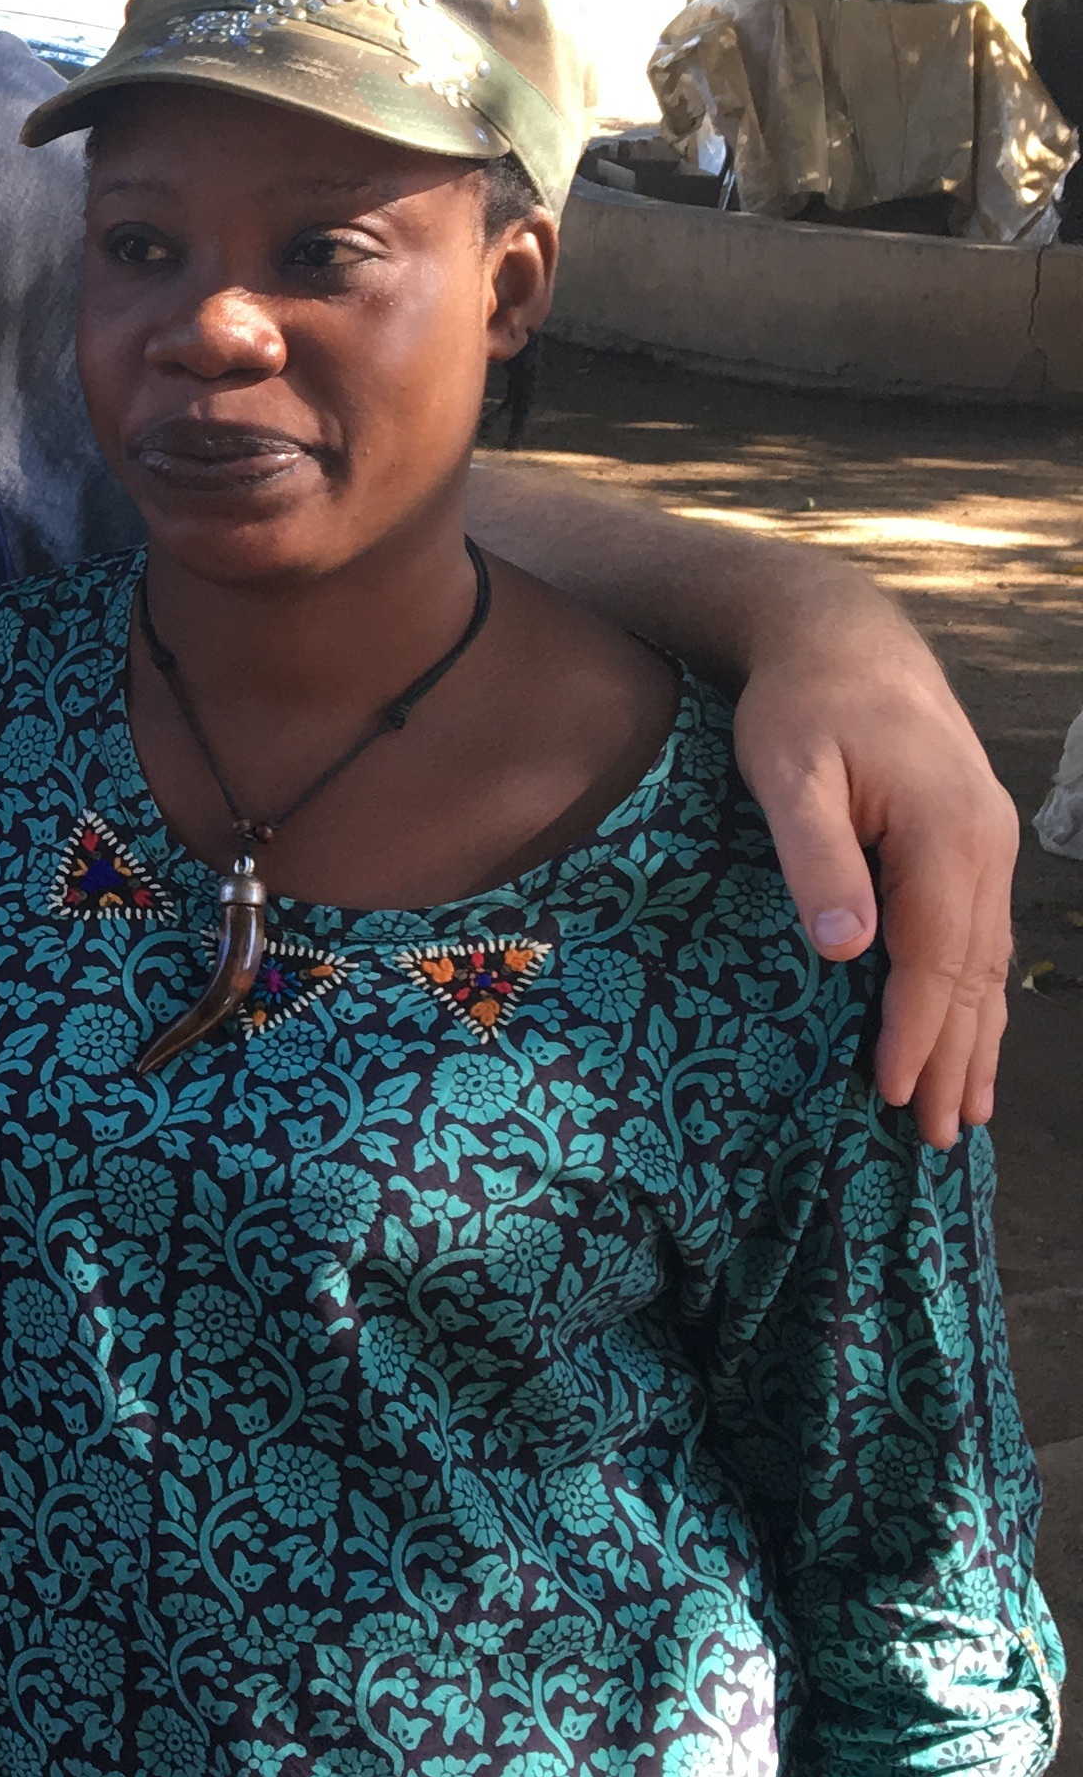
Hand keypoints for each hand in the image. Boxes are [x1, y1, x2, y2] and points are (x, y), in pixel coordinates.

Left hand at [728, 586, 1017, 1145]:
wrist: (843, 637)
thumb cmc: (801, 703)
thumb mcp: (786, 769)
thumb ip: (815, 854)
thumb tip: (846, 949)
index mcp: (944, 829)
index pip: (936, 955)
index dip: (917, 1030)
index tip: (897, 1094)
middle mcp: (984, 842)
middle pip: (975, 970)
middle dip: (957, 1056)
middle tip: (940, 1138)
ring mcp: (988, 842)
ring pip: (989, 959)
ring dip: (979, 1036)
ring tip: (967, 1111)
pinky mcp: (974, 842)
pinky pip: (984, 935)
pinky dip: (980, 993)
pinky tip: (975, 1033)